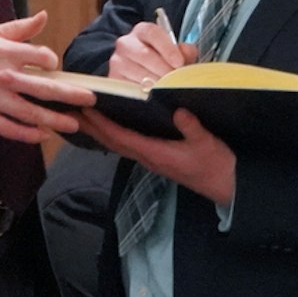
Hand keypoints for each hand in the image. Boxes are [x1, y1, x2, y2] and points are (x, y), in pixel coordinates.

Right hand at [0, 11, 93, 140]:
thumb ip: (19, 29)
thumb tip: (43, 17)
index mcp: (4, 51)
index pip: (41, 57)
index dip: (54, 63)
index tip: (59, 69)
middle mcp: (1, 75)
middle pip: (43, 87)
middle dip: (70, 95)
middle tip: (91, 99)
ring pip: (29, 113)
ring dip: (55, 120)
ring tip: (73, 124)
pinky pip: (9, 128)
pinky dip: (28, 134)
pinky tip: (43, 136)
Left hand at [78, 107, 234, 205]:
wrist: (226, 187)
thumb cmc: (216, 165)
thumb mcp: (207, 143)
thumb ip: (191, 128)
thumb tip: (177, 109)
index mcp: (156, 154)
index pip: (122, 138)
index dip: (103, 124)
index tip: (87, 110)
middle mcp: (148, 157)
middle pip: (113, 142)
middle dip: (92, 127)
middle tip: (72, 111)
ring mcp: (151, 159)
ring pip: (118, 145)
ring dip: (100, 131)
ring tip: (84, 117)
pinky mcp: (157, 157)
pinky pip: (128, 145)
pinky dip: (114, 134)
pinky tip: (110, 125)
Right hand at [107, 21, 196, 87]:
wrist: (143, 75)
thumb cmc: (162, 61)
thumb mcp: (176, 54)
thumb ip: (185, 51)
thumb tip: (186, 51)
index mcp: (142, 31)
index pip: (152, 33)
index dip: (167, 48)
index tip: (179, 63)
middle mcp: (126, 43)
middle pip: (145, 55)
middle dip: (163, 70)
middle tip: (176, 81)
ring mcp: (117, 61)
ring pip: (137, 73)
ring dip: (155, 84)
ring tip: (168, 90)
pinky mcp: (113, 78)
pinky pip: (129, 87)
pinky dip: (143, 93)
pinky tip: (154, 97)